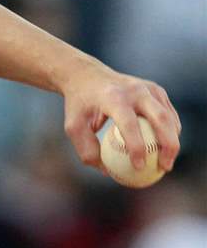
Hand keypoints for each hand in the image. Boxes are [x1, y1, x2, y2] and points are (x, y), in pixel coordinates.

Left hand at [60, 60, 180, 173]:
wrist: (86, 75)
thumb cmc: (79, 105)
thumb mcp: (74, 127)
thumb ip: (87, 149)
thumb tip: (107, 171)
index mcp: (113, 97)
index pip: (129, 125)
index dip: (137, 148)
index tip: (139, 168)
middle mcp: (135, 90)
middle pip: (160, 119)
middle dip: (168, 145)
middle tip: (164, 167)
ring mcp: (149, 88)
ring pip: (169, 117)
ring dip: (173, 141)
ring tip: (166, 163)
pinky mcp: (156, 89)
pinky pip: (169, 114)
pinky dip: (171, 131)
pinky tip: (165, 149)